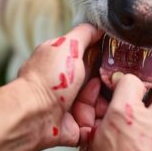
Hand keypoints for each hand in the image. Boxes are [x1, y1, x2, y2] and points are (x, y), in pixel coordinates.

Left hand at [18, 24, 102, 149]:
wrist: (34, 116)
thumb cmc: (48, 79)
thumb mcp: (68, 46)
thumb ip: (84, 33)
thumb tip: (99, 27)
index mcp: (64, 61)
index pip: (93, 57)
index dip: (106, 57)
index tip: (117, 58)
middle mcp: (68, 82)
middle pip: (99, 80)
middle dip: (107, 81)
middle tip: (112, 80)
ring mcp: (72, 103)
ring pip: (100, 101)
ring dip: (102, 101)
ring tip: (96, 99)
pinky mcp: (75, 124)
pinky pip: (95, 122)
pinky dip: (98, 119)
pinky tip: (96, 113)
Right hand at [75, 73, 151, 150]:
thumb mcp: (121, 110)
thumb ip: (127, 83)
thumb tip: (129, 77)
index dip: (139, 77)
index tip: (125, 80)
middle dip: (131, 103)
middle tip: (113, 110)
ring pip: (150, 120)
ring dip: (130, 122)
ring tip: (112, 132)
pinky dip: (136, 137)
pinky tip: (120, 145)